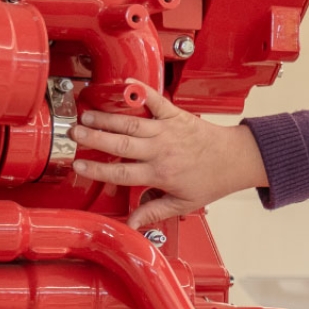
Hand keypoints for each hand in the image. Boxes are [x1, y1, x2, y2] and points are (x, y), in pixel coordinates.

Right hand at [68, 81, 269, 228]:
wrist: (236, 159)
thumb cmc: (210, 181)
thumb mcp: (183, 204)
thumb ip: (154, 211)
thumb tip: (131, 224)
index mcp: (160, 174)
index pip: (121, 173)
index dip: (97, 170)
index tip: (78, 166)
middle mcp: (161, 151)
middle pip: (121, 145)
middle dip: (94, 139)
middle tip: (73, 133)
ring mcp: (168, 131)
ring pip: (132, 124)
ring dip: (107, 118)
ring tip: (86, 114)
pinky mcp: (176, 115)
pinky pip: (156, 101)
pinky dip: (141, 91)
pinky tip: (125, 84)